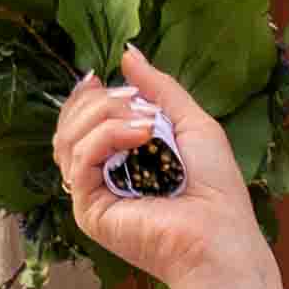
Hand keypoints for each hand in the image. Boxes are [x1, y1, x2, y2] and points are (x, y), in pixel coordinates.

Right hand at [46, 51, 278, 288]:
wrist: (220, 235)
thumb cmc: (214, 187)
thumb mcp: (191, 121)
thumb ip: (158, 88)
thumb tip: (127, 53)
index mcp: (120, 156)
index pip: (82, 118)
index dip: (88, 95)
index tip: (103, 78)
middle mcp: (102, 175)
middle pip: (70, 124)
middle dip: (101, 102)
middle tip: (138, 106)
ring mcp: (92, 194)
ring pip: (68, 138)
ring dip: (106, 117)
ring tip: (146, 126)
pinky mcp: (89, 211)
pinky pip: (79, 160)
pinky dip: (107, 137)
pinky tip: (140, 137)